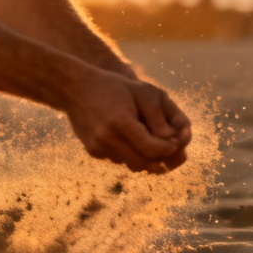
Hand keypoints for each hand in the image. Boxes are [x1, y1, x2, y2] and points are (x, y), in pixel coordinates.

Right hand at [66, 70, 191, 172]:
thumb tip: (172, 143)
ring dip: (148, 157)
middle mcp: (106, 138)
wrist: (74, 88)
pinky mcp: (93, 152)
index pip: (153, 149)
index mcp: (119, 122)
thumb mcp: (142, 92)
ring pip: (134, 165)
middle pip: (146, 164)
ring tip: (152, 140)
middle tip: (175, 150)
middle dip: (164, 159)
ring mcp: (97, 147)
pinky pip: (121, 160)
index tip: (178, 142)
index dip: (170, 149)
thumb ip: (160, 116)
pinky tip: (127, 135)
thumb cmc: (114, 87)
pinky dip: (131, 153)